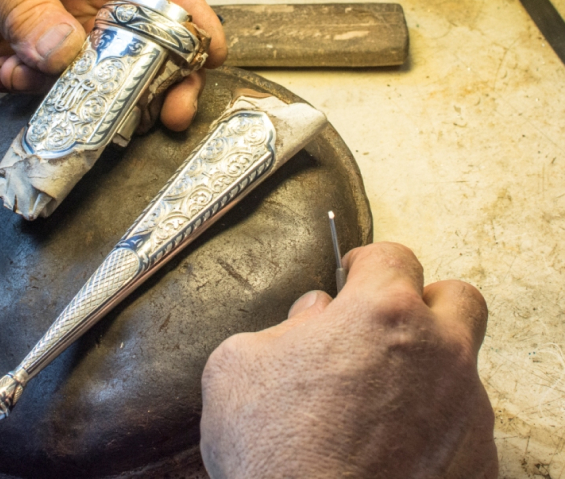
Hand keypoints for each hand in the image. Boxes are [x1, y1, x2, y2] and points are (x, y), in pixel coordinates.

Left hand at [0, 0, 225, 130]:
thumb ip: (26, 4)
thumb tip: (66, 52)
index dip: (188, 13)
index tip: (206, 53)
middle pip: (147, 31)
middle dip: (152, 73)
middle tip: (162, 109)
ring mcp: (70, 20)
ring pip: (106, 68)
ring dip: (78, 89)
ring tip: (31, 77)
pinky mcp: (47, 53)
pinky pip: (63, 85)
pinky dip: (36, 90)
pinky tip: (2, 70)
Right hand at [200, 242, 496, 478]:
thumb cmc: (270, 448)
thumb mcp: (238, 364)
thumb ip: (282, 326)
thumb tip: (313, 317)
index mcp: (382, 313)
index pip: (393, 256)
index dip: (367, 263)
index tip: (352, 275)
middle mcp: (438, 351)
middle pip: (457, 298)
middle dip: (424, 303)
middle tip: (385, 325)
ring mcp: (464, 408)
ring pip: (459, 365)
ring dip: (425, 369)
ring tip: (379, 399)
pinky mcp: (476, 459)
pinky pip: (460, 424)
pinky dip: (432, 425)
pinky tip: (392, 445)